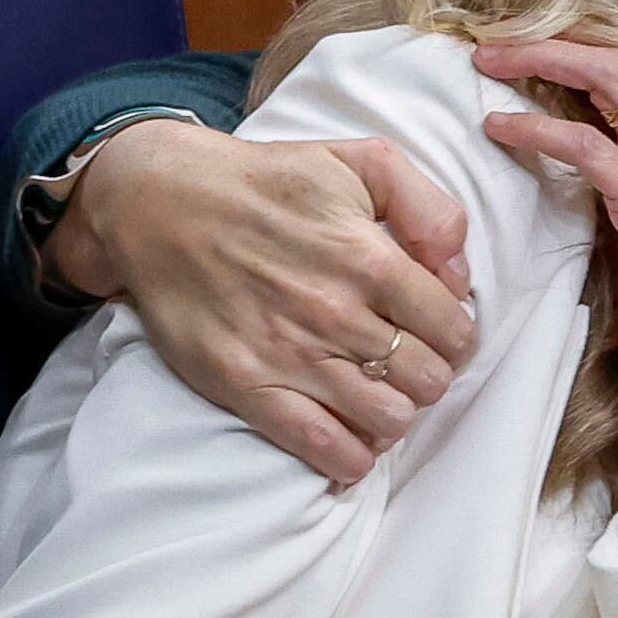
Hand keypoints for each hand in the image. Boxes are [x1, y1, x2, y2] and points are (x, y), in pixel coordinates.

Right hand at [44, 118, 477, 483]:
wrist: (160, 204)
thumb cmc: (267, 181)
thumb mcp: (362, 162)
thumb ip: (429, 208)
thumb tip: (457, 274)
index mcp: (370, 257)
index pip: (453, 328)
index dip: (455, 333)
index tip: (436, 329)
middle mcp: (335, 312)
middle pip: (428, 379)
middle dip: (429, 372)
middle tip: (406, 359)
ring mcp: (290, 354)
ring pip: (388, 419)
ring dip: (395, 413)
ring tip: (378, 392)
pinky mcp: (247, 386)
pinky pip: (324, 449)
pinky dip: (351, 456)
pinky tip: (352, 439)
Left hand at [473, 39, 617, 446]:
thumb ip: (614, 192)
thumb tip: (565, 162)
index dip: (579, 47)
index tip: (523, 44)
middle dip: (555, 38)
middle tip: (493, 39)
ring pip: (613, 80)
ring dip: (544, 60)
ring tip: (488, 62)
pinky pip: (589, 146)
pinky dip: (539, 128)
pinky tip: (499, 127)